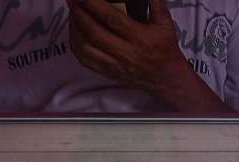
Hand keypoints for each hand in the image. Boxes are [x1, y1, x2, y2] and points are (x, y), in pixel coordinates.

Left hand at [68, 0, 227, 113]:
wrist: (166, 78)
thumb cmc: (165, 48)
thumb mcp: (165, 22)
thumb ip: (156, 2)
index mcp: (139, 38)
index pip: (111, 18)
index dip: (94, 4)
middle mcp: (125, 53)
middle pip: (94, 32)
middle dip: (79, 13)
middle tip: (72, 0)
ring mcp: (115, 65)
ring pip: (86, 48)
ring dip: (75, 29)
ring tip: (72, 13)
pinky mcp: (109, 73)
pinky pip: (86, 60)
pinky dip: (76, 45)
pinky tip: (75, 32)